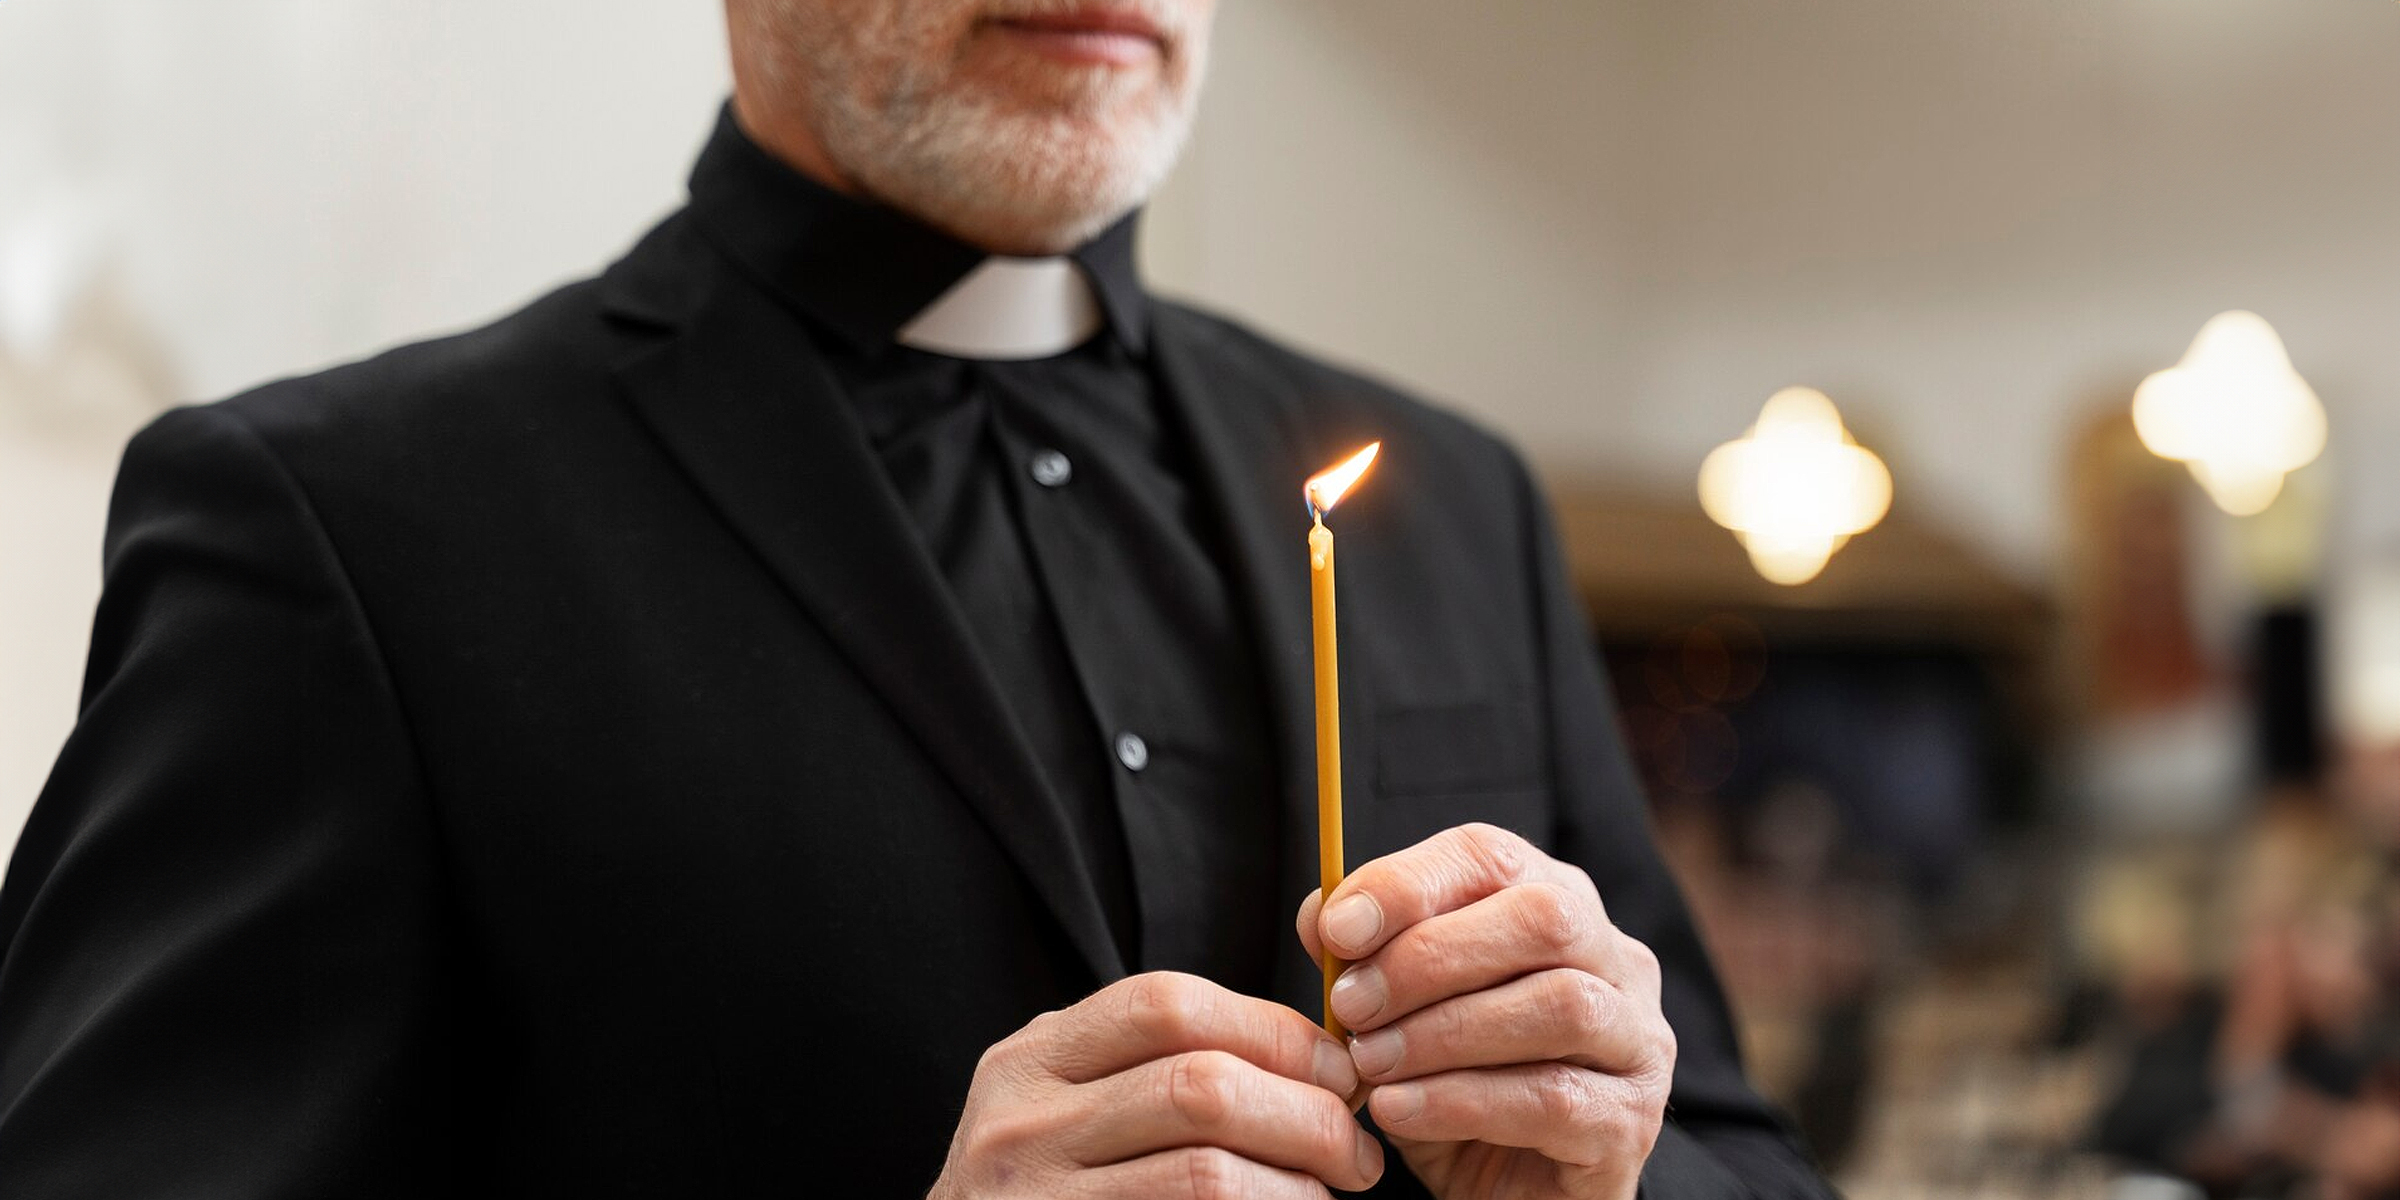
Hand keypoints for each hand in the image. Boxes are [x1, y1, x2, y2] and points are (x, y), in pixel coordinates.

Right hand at [926, 971, 1384, 1198]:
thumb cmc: (1046, 1190)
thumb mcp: (1066, 1106)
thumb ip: (1150, 1065)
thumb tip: (1312, 1056)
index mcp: (1032, 1059)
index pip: (1169, 1007)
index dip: (1275, 1033)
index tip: (1338, 1072)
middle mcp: (1021, 1125)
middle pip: (1201, 1087)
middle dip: (1307, 1115)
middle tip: (1356, 1152)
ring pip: (1207, 1176)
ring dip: (1298, 1188)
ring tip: (1328, 1199)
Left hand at [1297, 824, 1673, 1199]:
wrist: (1511, 1197)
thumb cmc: (1455, 1089)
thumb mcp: (1399, 1020)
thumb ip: (1367, 963)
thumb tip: (1322, 915)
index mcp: (1555, 907)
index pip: (1494, 856)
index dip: (1411, 882)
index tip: (1336, 930)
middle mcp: (1614, 960)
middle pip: (1542, 917)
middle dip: (1431, 956)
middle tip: (1353, 1006)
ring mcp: (1637, 1040)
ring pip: (1560, 1004)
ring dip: (1445, 1032)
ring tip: (1371, 1063)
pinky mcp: (1631, 1120)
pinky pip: (1555, 1097)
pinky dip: (1461, 1099)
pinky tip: (1398, 1111)